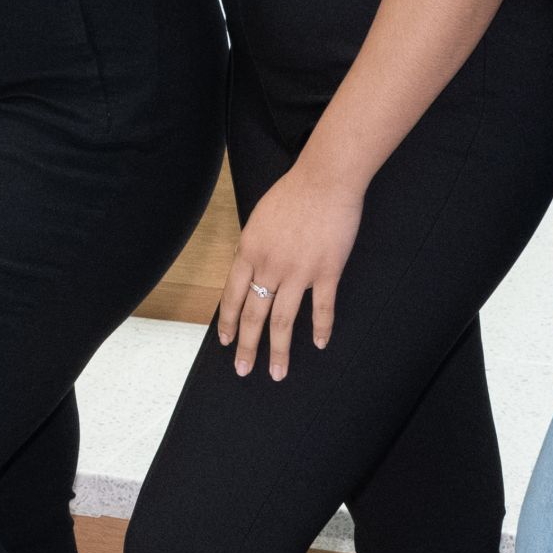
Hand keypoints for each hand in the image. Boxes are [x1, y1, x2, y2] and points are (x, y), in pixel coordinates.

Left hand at [214, 158, 366, 377]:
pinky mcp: (327, 271)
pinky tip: (320, 344)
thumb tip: (246, 269)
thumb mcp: (258, 219)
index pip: (231, 296)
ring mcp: (299, 271)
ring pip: (283, 320)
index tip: (225, 342)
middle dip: (246, 346)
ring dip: (279, 350)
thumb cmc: (292, 194)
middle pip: (253, 314)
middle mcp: (270, 266)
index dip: (227, 322)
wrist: (325, 180)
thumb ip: (252, 247)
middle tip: (242, 370)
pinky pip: (322, 308)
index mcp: (249, 252)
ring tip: (277, 373)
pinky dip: (321, 329)